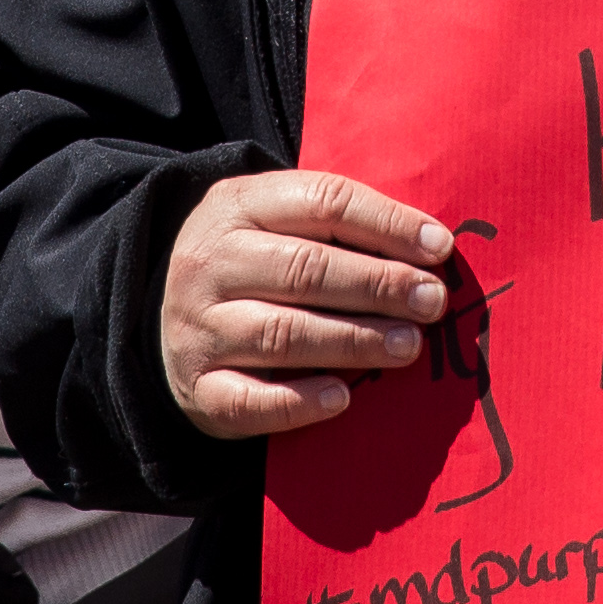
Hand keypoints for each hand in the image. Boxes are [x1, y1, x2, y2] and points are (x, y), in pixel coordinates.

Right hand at [157, 166, 451, 436]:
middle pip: (304, 268)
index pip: (322, 201)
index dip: (387, 223)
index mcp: (237, 205)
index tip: (440, 249)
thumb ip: (341, 226)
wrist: (162, 312)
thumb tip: (432, 250)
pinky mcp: (198, 387)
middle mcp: (210, 263)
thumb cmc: (256, 261)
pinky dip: (299, 401)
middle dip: (378, 285)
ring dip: (353, 340)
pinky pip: (250, 400)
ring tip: (407, 345)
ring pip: (281, 333)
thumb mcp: (279, 220)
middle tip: (431, 302)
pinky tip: (343, 397)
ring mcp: (198, 327)